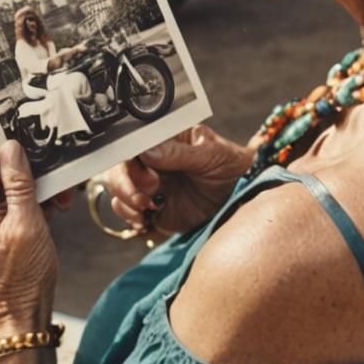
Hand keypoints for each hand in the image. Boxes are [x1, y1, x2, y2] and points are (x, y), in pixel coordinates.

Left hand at [0, 119, 59, 336]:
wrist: (21, 311)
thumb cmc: (18, 278)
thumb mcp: (25, 223)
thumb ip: (18, 180)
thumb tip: (14, 145)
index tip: (18, 115)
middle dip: (24, 154)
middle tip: (51, 150)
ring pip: (8, 172)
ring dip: (36, 176)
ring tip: (59, 189)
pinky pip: (15, 190)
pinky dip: (37, 191)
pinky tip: (57, 202)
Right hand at [104, 124, 253, 235]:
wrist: (246, 197)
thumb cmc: (232, 166)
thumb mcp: (212, 154)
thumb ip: (180, 153)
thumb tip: (148, 151)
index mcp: (165, 141)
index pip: (134, 144)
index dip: (131, 160)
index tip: (148, 175)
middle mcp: (153, 163)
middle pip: (118, 169)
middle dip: (125, 185)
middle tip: (148, 195)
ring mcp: (151, 187)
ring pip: (118, 192)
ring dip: (125, 203)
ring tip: (148, 210)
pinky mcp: (155, 210)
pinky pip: (130, 214)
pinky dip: (131, 219)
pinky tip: (147, 222)